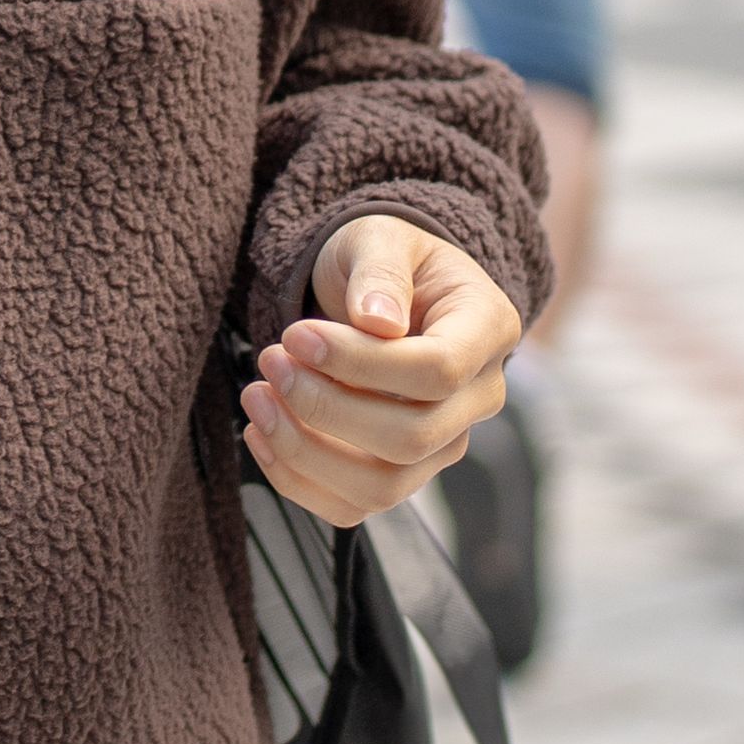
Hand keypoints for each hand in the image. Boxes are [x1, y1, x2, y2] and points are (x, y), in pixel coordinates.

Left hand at [242, 215, 521, 529]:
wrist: (382, 293)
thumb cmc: (384, 261)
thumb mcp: (380, 238)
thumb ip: (379, 272)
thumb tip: (378, 321)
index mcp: (487, 331)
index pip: (440, 372)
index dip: (359, 364)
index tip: (295, 336)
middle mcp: (478, 398)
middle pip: (411, 438)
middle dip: (325, 408)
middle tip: (270, 360)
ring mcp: (442, 444)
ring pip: (382, 486)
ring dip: (304, 450)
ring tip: (256, 396)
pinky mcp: (401, 473)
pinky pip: (352, 506)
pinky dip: (296, 480)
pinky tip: (261, 432)